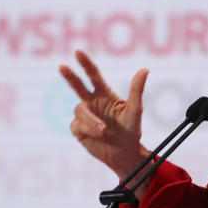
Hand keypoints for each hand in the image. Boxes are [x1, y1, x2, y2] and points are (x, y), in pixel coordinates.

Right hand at [59, 50, 150, 182]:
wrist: (124, 154)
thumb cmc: (131, 131)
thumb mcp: (135, 111)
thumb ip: (136, 90)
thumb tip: (145, 69)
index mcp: (105, 94)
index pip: (93, 75)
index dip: (86, 63)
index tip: (78, 52)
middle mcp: (92, 102)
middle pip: (77, 85)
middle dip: (69, 76)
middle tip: (62, 66)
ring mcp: (84, 116)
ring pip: (80, 110)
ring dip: (91, 119)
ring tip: (103, 130)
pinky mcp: (78, 129)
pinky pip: (77, 125)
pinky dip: (87, 129)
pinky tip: (97, 135)